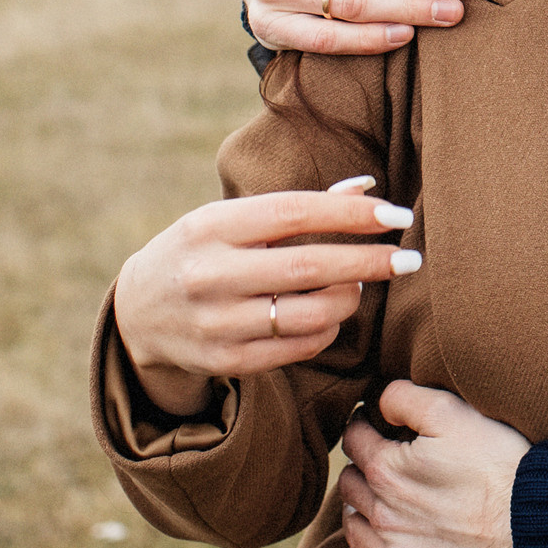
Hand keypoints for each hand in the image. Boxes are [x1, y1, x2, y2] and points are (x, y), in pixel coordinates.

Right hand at [112, 177, 420, 415]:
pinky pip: (300, 347)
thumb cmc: (203, 251)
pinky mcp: (227, 361)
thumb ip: (297, 207)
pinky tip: (332, 313)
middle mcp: (210, 275)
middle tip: (409, 259)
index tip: (396, 213)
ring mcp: (217, 323)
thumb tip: (366, 186)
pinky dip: (328, 328)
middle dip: (369, 261)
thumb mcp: (231, 220)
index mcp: (211, 226)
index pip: (293, 213)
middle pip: (308, 267)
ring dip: (350, 298)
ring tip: (360, 283)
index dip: (349, 213)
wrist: (138, 314)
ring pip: (310, 313)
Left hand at [337, 379, 531, 547]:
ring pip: (352, 528)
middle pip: (349, 484)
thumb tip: (377, 403)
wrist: (537, 527)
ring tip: (381, 500)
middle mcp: (382, 514)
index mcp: (387, 470)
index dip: (363, 425)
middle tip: (384, 461)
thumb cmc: (499, 466)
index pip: (353, 439)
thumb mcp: (454, 413)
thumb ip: (405, 399)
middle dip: (361, 467)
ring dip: (360, 510)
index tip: (377, 423)